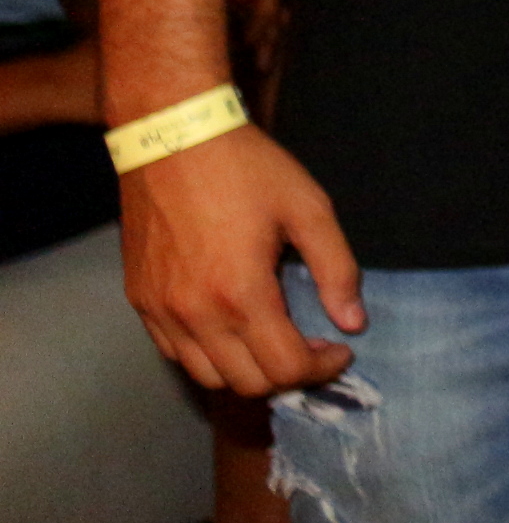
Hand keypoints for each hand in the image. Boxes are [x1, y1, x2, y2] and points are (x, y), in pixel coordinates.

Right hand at [119, 125, 363, 393]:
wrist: (172, 138)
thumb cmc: (246, 169)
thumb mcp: (309, 208)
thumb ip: (336, 269)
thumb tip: (354, 321)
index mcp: (240, 294)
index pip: (285, 368)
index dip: (322, 368)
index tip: (342, 347)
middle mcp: (194, 315)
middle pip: (247, 383)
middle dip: (290, 374)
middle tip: (314, 346)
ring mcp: (160, 311)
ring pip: (208, 377)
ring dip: (249, 370)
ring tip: (276, 339)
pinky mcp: (140, 301)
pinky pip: (175, 352)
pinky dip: (210, 355)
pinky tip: (233, 326)